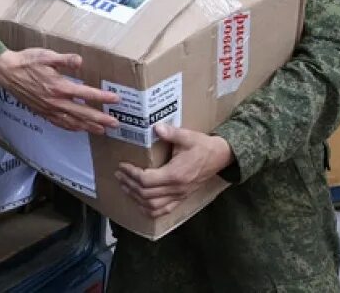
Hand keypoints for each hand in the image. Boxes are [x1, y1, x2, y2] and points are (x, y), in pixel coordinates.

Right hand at [0, 48, 119, 133]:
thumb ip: (65, 59)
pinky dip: (71, 128)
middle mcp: (55, 101)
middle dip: (100, 119)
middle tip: (115, 124)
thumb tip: (80, 62)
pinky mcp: (42, 112)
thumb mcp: (46, 55)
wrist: (6, 72)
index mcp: (59, 86)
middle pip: (82, 113)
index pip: (86, 94)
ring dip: (88, 126)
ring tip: (102, 130)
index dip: (102, 97)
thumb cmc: (26, 61)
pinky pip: (59, 123)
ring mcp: (48, 109)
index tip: (116, 99)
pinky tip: (78, 129)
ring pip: (72, 122)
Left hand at [115, 123, 232, 217]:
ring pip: (152, 205)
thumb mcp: (188, 136)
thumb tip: (157, 127)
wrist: (220, 157)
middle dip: (129, 184)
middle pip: (146, 194)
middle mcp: (176, 188)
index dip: (131, 174)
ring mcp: (179, 195)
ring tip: (125, 186)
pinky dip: (149, 209)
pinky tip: (140, 203)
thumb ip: (171, 133)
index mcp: (176, 174)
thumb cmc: (202, 146)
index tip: (122, 165)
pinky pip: (163, 210)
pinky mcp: (182, 198)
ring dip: (136, 198)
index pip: (147, 180)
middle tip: (119, 174)